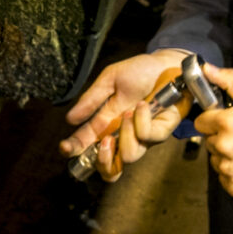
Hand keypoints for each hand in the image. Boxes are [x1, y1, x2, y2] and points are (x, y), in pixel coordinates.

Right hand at [59, 49, 189, 180]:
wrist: (167, 64)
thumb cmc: (139, 72)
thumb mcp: (110, 80)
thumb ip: (91, 100)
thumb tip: (70, 119)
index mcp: (106, 125)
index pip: (87, 146)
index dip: (75, 151)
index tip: (66, 148)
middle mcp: (123, 136)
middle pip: (109, 169)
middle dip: (101, 160)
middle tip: (103, 141)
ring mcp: (142, 137)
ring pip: (128, 156)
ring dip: (125, 134)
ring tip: (127, 112)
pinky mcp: (161, 132)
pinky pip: (147, 137)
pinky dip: (142, 120)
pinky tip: (143, 105)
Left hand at [192, 64, 232, 201]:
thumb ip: (229, 81)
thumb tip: (205, 69)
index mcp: (226, 123)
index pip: (201, 122)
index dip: (214, 121)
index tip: (229, 123)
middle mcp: (224, 147)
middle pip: (209, 142)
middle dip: (221, 138)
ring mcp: (228, 169)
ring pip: (216, 160)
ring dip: (227, 157)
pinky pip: (225, 178)